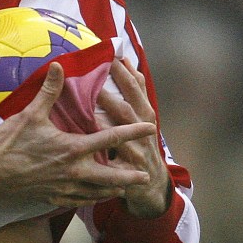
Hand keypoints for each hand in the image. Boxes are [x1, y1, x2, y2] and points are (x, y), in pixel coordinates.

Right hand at [0, 61, 157, 210]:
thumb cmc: (10, 145)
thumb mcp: (30, 114)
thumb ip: (48, 91)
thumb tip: (58, 66)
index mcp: (73, 149)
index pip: (111, 138)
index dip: (133, 131)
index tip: (150, 128)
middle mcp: (74, 171)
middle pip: (112, 176)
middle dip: (130, 175)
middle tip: (145, 175)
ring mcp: (65, 188)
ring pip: (97, 192)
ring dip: (113, 190)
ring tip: (124, 189)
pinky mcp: (53, 198)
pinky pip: (79, 201)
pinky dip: (91, 199)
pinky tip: (93, 197)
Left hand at [96, 58, 171, 217]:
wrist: (153, 186)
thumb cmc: (144, 144)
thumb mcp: (143, 117)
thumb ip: (134, 90)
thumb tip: (127, 61)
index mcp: (144, 115)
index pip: (135, 89)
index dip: (125, 73)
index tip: (111, 56)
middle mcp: (143, 131)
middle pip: (127, 109)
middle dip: (114, 94)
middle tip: (96, 76)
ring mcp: (138, 152)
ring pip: (122, 135)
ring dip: (107, 124)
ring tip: (89, 109)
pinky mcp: (130, 172)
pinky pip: (116, 163)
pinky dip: (106, 157)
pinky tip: (91, 150)